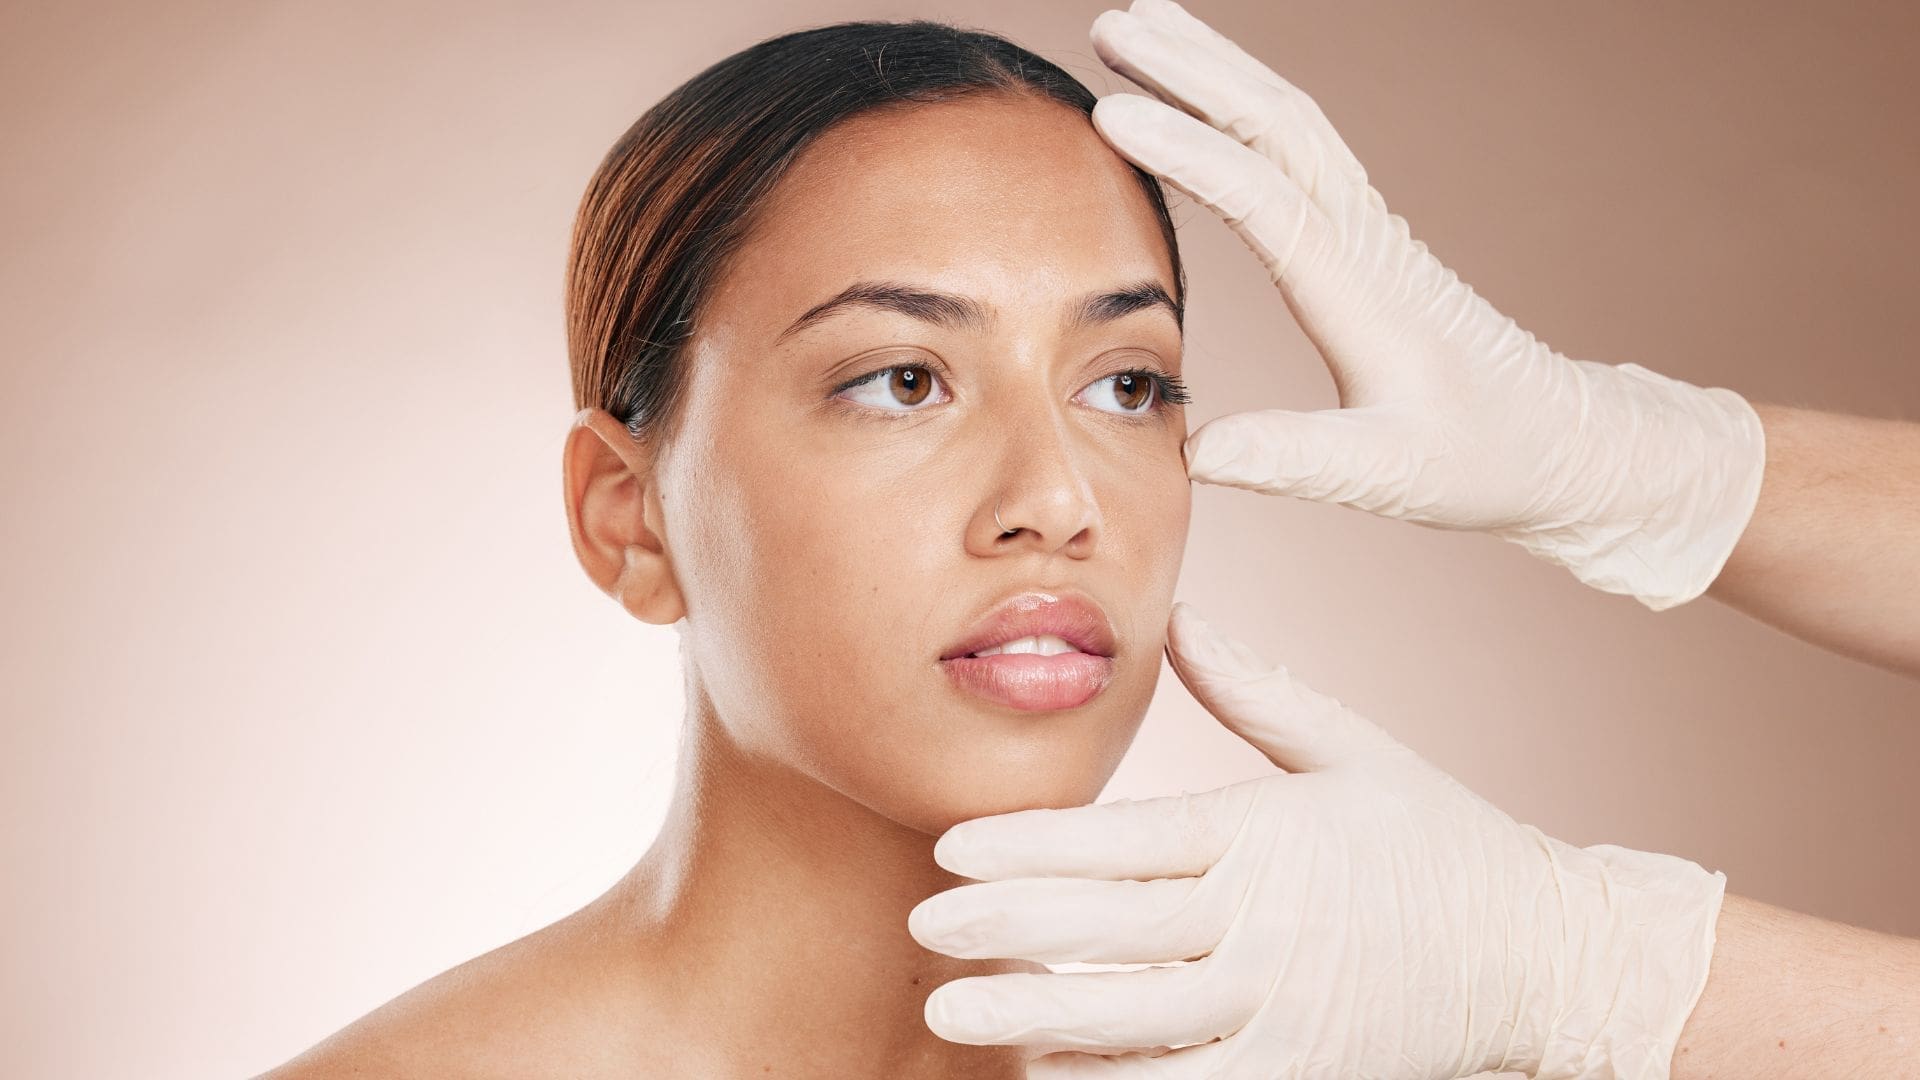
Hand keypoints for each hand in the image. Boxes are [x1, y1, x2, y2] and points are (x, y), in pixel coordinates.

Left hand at [909, 602, 1725, 1078]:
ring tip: (953, 1011)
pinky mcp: (1300, 1068)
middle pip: (1115, 927)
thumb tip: (1183, 612)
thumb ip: (1255, 688)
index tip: (952, 847)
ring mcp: (1284, 1006)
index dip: (1033, 846)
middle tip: (920, 924)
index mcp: (1270, 833)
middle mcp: (1269, 921)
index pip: (1130, 840)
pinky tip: (1045, 1071)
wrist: (1547, 955)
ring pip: (1138, 1017)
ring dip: (1039, 1014)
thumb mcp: (1353, 749)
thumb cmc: (1440, 841)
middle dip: (1008, 926)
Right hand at [1087, 0, 1765, 610]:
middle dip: (1189, 68)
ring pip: (1286, 118)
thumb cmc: (1478, 456)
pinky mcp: (1362, 233)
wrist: (1556, 438)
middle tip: (1109, 27)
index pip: (1263, 194)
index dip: (1187, 150)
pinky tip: (1206, 93)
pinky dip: (1242, 99)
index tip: (1113, 112)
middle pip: (1274, 121)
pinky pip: (1297, 142)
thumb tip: (1197, 449)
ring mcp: (1364, 226)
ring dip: (1211, 66)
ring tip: (1138, 28)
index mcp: (1358, 286)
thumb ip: (1291, 459)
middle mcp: (1361, 236)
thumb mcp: (1387, 474)